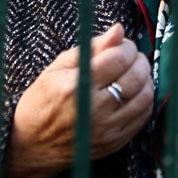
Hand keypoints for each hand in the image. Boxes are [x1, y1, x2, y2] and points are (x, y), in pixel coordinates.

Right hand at [3, 23, 152, 177]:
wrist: (31, 147)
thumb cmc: (41, 102)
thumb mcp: (56, 68)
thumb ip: (91, 48)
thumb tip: (119, 29)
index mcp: (75, 86)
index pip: (118, 57)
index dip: (127, 46)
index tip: (122, 45)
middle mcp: (93, 108)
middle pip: (136, 76)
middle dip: (139, 60)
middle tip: (131, 57)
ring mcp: (106, 129)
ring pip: (145, 97)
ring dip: (146, 79)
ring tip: (134, 73)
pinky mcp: (114, 143)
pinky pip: (143, 118)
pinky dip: (145, 100)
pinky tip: (134, 93)